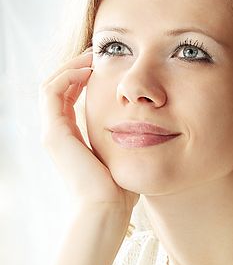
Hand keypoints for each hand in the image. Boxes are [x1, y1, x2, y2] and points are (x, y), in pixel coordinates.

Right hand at [38, 48, 138, 213]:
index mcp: (72, 140)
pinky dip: (67, 76)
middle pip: (58, 88)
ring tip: (92, 56)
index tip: (104, 66)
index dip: (84, 79)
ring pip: (52, 85)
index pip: (70, 99)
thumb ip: (127, 143)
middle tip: (97, 53)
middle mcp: (58, 135)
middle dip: (76, 67)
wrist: (106, 211)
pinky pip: (52, 92)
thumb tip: (147, 130)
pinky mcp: (54, 133)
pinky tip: (89, 69)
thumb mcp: (124, 159)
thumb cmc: (120, 192)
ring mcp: (52, 134)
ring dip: (71, 67)